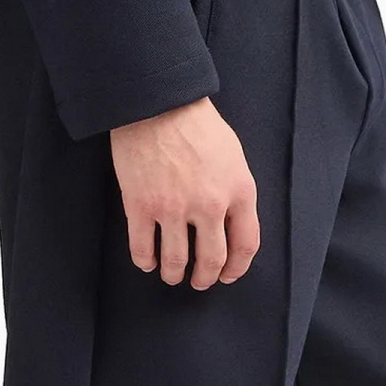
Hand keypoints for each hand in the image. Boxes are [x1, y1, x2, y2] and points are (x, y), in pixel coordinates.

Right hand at [109, 98, 259, 289]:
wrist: (156, 104)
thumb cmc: (196, 123)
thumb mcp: (233, 155)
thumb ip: (236, 190)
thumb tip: (231, 223)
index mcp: (238, 191)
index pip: (245, 245)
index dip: (237, 268)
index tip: (228, 275)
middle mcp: (209, 205)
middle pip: (212, 259)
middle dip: (205, 277)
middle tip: (200, 281)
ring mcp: (172, 208)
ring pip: (176, 261)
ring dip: (174, 274)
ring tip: (171, 275)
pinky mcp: (140, 206)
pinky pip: (142, 248)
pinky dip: (145, 261)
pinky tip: (147, 262)